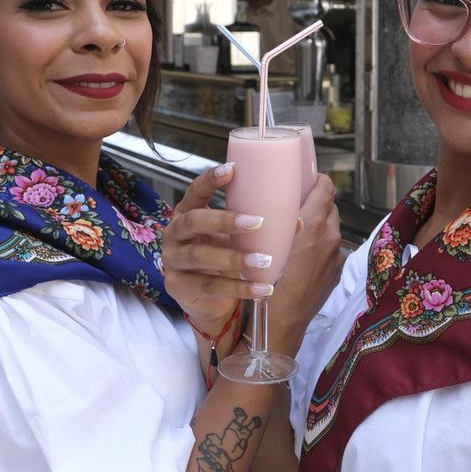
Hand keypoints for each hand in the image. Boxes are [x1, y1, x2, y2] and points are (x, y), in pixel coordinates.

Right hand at [162, 163, 266, 335]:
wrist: (209, 302)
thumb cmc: (222, 259)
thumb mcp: (236, 240)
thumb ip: (256, 228)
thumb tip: (297, 222)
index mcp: (188, 213)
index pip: (195, 191)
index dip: (210, 180)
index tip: (232, 170)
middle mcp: (175, 233)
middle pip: (194, 221)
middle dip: (225, 220)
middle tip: (257, 222)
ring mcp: (173, 260)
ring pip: (200, 256)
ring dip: (234, 257)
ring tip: (264, 261)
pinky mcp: (179, 286)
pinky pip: (210, 286)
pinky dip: (238, 287)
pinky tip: (261, 289)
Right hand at [263, 174, 342, 350]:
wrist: (282, 324)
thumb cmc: (267, 285)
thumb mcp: (268, 245)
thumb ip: (283, 222)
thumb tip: (284, 206)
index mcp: (315, 227)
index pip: (326, 189)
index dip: (317, 180)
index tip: (307, 179)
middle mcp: (331, 239)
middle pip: (330, 207)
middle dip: (316, 202)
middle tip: (296, 204)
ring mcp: (336, 258)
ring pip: (332, 230)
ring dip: (319, 225)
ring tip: (297, 229)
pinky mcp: (335, 274)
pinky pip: (331, 250)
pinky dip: (321, 246)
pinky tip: (302, 254)